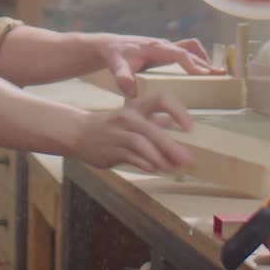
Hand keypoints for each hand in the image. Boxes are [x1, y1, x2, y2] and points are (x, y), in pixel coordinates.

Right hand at [70, 94, 195, 172]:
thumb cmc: (112, 126)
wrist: (79, 132)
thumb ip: (155, 123)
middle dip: (171, 145)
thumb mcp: (133, 118)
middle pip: (152, 129)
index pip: (162, 100)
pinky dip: (144, 164)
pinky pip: (130, 157)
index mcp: (137, 107)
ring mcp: (118, 134)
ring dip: (159, 158)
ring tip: (172, 168)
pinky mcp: (111, 150)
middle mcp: (128, 117)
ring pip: (141, 144)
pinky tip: (154, 169)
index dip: (178, 111)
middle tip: (187, 159)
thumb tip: (179, 129)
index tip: (190, 128)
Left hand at [92, 35, 223, 96]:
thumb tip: (131, 92)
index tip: (204, 76)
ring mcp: (166, 47)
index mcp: (155, 47)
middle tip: (221, 78)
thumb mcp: (116, 66)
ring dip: (205, 60)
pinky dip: (199, 58)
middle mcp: (164, 45)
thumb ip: (123, 78)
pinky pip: (188, 51)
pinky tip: (203, 71)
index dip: (193, 64)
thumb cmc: (115, 55)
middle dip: (206, 64)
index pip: (179, 54)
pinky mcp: (166, 51)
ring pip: (192, 49)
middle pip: (191, 51)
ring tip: (218, 74)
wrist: (111, 46)